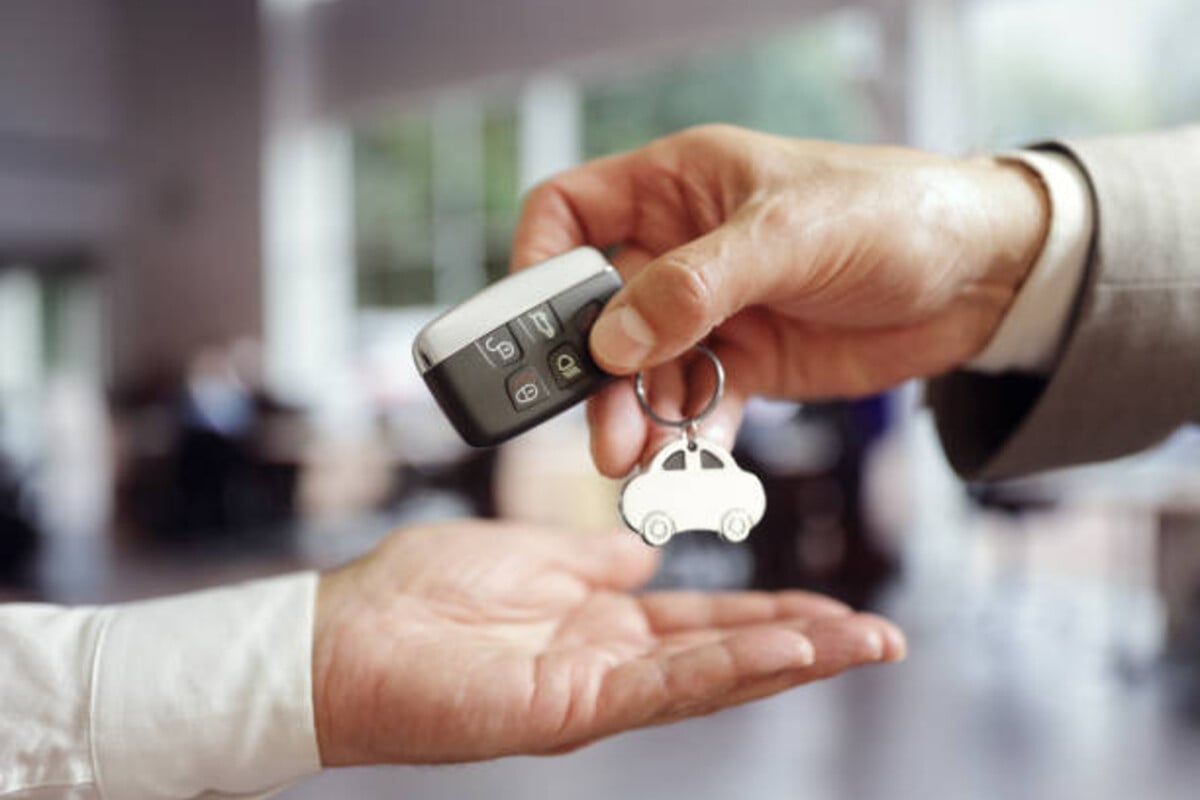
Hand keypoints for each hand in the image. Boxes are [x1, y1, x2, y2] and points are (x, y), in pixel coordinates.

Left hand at [312, 520, 904, 764]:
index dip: (773, 615)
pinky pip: (664, 686)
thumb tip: (644, 554)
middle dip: (808, 647)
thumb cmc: (419, 593)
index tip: (832, 608)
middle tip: (885, 638)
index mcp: (601, 623)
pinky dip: (730, 669)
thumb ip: (592, 560)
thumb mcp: (527, 555)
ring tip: (861, 644)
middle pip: (728, 656)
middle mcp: (609, 664)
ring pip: (712, 677)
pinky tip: (786, 652)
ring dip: (790, 661)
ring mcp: (594, 692)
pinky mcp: (569, 708)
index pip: (707, 620)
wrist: (342, 636)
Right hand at [511, 125, 1049, 475]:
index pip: (569, 211)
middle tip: (587, 420)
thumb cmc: (897, 214)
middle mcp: (681, 250)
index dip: (538, 262)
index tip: (532, 323)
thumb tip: (612, 341)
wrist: (985, 279)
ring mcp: (711, 312)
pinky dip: (684, 437)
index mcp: (677, 187)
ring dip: (632, 415)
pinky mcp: (746, 363)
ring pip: (639, 369)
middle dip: (587, 367)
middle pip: (596, 308)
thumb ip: (695, 286)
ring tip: (632, 458)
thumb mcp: (790, 236)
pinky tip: (684, 463)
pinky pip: (692, 405)